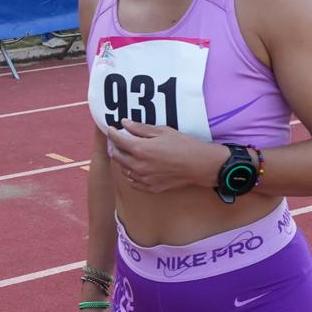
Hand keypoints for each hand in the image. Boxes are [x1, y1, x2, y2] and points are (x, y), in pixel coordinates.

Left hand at [106, 119, 227, 193]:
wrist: (199, 165)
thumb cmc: (183, 145)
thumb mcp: (162, 131)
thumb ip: (140, 128)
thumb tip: (125, 123)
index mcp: (140, 149)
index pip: (117, 140)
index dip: (112, 132)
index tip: (112, 128)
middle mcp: (138, 166)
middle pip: (116, 155)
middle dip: (115, 146)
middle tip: (118, 140)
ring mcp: (144, 179)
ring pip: (123, 169)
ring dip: (122, 160)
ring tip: (128, 152)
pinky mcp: (150, 188)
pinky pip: (132, 182)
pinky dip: (130, 173)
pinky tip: (135, 167)